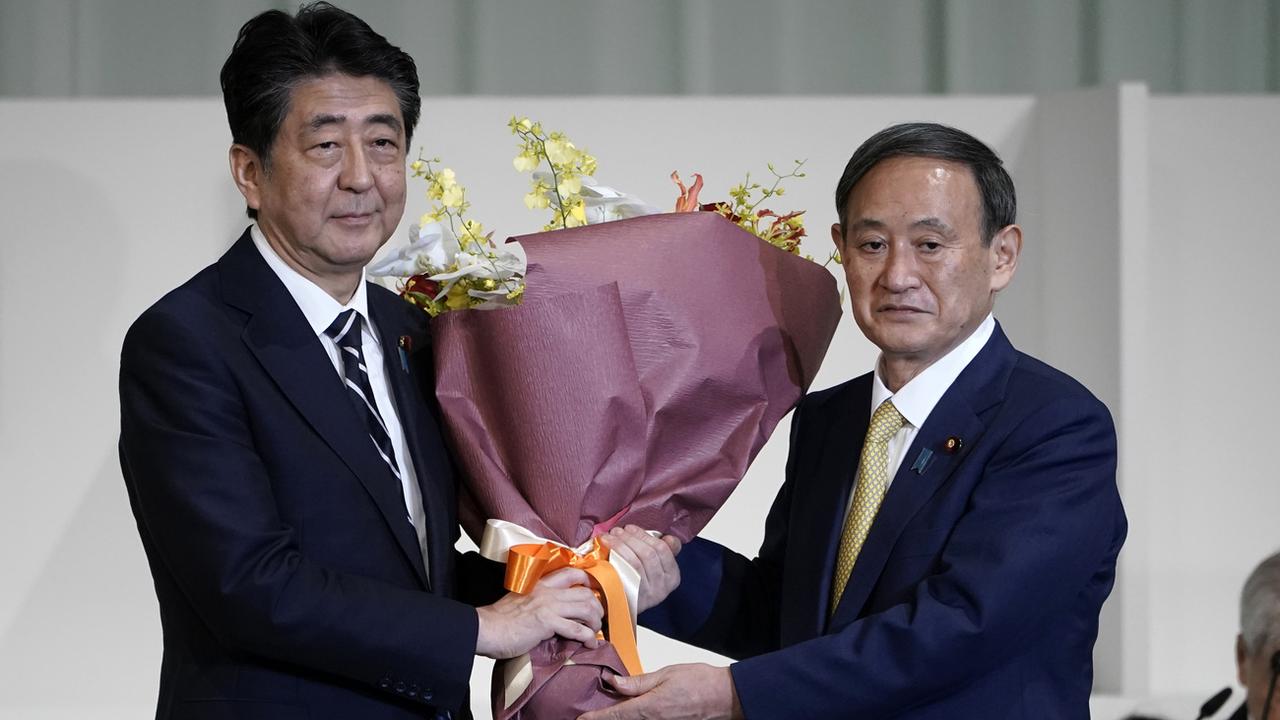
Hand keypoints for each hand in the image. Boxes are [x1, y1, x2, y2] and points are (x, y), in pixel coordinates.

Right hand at [474, 567, 603, 658]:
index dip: (587, 581)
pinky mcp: (547, 623)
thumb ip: (537, 602)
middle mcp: (547, 591)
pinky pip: (577, 629)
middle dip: (597, 605)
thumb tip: (552, 615)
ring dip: (595, 621)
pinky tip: (590, 644)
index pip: (570, 573)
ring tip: (595, 631)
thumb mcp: (520, 601)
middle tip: (597, 618)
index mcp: (540, 584)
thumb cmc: (499, 620)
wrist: (485, 629)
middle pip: (585, 592)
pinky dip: (588, 637)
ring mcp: (548, 606)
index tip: (594, 593)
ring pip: (586, 608)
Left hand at [577, 663, 742, 719]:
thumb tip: (614, 682)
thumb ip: (638, 681)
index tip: (581, 719)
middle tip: (590, 715)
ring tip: (607, 712)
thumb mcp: (666, 674)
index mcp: (650, 708)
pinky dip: (633, 718)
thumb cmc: (700, 682)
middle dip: (605, 719)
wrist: (726, 698)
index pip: (616, 715)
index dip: (596, 718)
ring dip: (619, 718)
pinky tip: (628, 711)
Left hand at [601, 525, 681, 612]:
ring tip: (609, 536)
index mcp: (672, 576)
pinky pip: (624, 572)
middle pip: (649, 554)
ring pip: (636, 561)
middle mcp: (663, 587)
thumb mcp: (654, 568)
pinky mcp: (632, 598)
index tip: (630, 528)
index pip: (663, 549)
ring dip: (620, 544)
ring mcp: (648, 595)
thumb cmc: (636, 583)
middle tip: (617, 530)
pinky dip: (614, 556)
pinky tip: (605, 549)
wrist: (620, 609)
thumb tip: (668, 538)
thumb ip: (663, 551)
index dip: (645, 535)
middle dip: (631, 538)